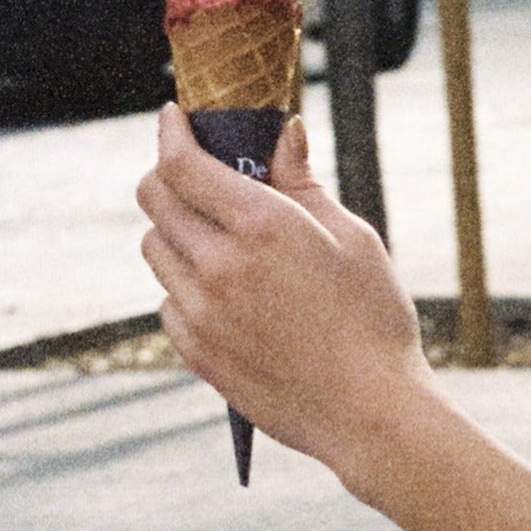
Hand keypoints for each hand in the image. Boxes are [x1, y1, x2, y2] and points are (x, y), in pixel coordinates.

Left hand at [137, 106, 434, 492]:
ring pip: (155, 250)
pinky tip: (226, 292)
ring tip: (217, 238)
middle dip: (168, 176)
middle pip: (155, 201)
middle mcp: (218, 266)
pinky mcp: (196, 352)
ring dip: (175, 231)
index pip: (182, 164)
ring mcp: (200, 313)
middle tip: (193, 174)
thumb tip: (283, 132)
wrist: (370, 413)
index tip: (173, 118)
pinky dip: (185, 284)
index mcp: (261, 227)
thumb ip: (304, 184)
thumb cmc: (375, 319)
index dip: (171, 133)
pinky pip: (168, 301)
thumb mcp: (353, 238)